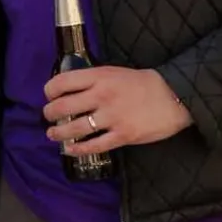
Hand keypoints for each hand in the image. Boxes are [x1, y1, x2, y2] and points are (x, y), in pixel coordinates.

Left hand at [43, 66, 192, 153]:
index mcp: (99, 77)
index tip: (49, 96)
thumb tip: (70, 90)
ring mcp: (111, 117)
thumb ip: (93, 80)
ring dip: (58, 133)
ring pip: (74, 129)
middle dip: (49, 114)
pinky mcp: (122, 136)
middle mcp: (101, 96)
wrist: (173, 96)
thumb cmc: (142, 83)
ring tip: (53, 134)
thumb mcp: (114, 72)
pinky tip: (70, 149)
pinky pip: (94, 145)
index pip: (62, 83)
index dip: (50, 91)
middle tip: (48, 117)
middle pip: (62, 107)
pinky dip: (78, 149)